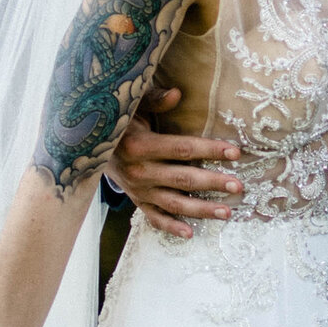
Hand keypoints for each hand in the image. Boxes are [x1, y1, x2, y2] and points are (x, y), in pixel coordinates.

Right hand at [111, 84, 243, 238]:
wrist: (90, 148)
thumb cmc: (121, 123)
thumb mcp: (133, 107)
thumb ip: (154, 100)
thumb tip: (177, 92)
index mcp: (139, 145)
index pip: (182, 148)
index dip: (209, 150)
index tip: (234, 152)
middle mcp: (139, 171)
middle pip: (182, 179)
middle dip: (212, 183)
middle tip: (237, 185)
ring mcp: (138, 190)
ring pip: (174, 203)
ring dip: (201, 210)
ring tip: (227, 212)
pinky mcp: (137, 201)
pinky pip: (155, 218)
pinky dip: (171, 227)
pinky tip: (190, 233)